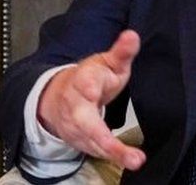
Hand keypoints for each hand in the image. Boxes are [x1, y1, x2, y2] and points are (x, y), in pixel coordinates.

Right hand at [36, 30, 145, 170]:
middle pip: (86, 121)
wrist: (60, 97)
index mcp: (83, 80)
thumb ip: (121, 52)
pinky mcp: (81, 140)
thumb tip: (133, 35)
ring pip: (92, 141)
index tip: (93, 90)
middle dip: (100, 135)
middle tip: (113, 144)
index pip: (84, 82)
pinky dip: (112, 157)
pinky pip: (96, 151)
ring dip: (113, 152)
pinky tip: (128, 161)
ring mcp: (76, 126)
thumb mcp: (107, 62)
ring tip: (134, 160)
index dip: (88, 85)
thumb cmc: (92, 77)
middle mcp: (76, 106)